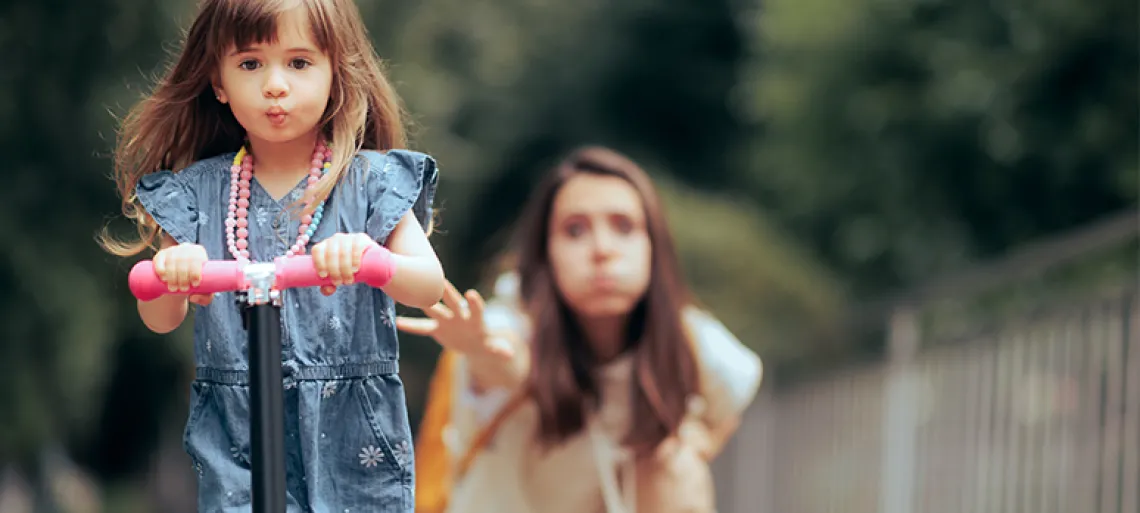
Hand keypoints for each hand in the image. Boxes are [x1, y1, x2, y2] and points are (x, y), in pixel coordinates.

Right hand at [153, 243, 212, 304]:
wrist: (179, 280)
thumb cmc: (194, 284)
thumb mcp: (204, 291)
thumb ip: (206, 298)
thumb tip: (193, 297)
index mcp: (199, 252)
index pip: (197, 259)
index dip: (195, 272)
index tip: (194, 285)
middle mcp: (185, 248)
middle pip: (184, 260)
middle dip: (183, 277)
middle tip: (183, 289)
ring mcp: (172, 251)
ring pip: (171, 261)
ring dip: (172, 276)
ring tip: (173, 288)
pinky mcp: (160, 255)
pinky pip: (159, 260)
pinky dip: (161, 269)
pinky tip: (164, 278)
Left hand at [310, 233, 377, 295]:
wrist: (368, 261)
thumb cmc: (347, 268)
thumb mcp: (337, 276)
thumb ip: (329, 285)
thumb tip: (328, 290)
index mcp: (325, 246)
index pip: (317, 250)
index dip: (319, 263)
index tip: (324, 276)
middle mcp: (335, 239)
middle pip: (331, 254)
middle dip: (334, 271)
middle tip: (339, 283)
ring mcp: (348, 237)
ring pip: (343, 252)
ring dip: (345, 269)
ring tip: (349, 280)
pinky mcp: (361, 238)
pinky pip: (356, 247)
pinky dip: (354, 259)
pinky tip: (355, 268)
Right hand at [395, 280, 513, 360]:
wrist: (474, 343)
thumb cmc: (486, 343)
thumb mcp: (494, 348)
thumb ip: (500, 349)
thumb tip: (510, 353)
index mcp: (476, 319)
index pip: (476, 308)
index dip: (474, 302)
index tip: (471, 294)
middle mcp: (460, 315)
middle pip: (453, 302)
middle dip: (447, 292)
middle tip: (439, 281)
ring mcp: (447, 320)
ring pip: (434, 310)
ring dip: (424, 303)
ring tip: (410, 293)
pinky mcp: (436, 329)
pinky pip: (421, 328)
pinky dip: (410, 326)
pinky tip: (396, 323)